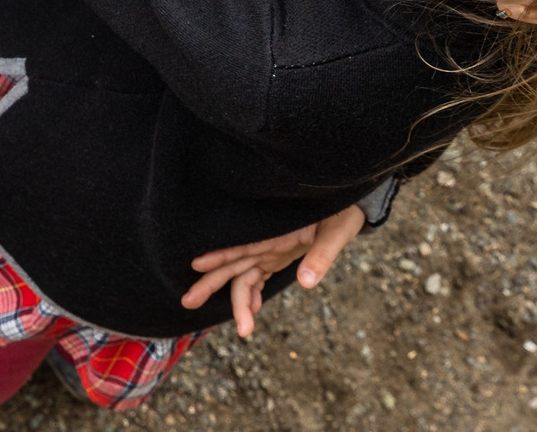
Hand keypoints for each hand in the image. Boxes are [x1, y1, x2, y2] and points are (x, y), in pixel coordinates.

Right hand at [178, 203, 365, 338]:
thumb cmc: (341, 213)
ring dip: (238, 302)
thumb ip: (321, 255)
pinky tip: (253, 313)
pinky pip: (258, 278)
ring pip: (243, 277)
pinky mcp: (278, 257)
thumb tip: (305, 283)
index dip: (219, 255)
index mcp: (275, 234)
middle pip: (233, 264)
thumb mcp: (337, 232)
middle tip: (188, 302)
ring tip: (243, 333)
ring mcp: (270, 252)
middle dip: (210, 283)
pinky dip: (253, 296)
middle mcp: (267, 243)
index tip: (197, 265)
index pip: (241, 246)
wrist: (349, 204)